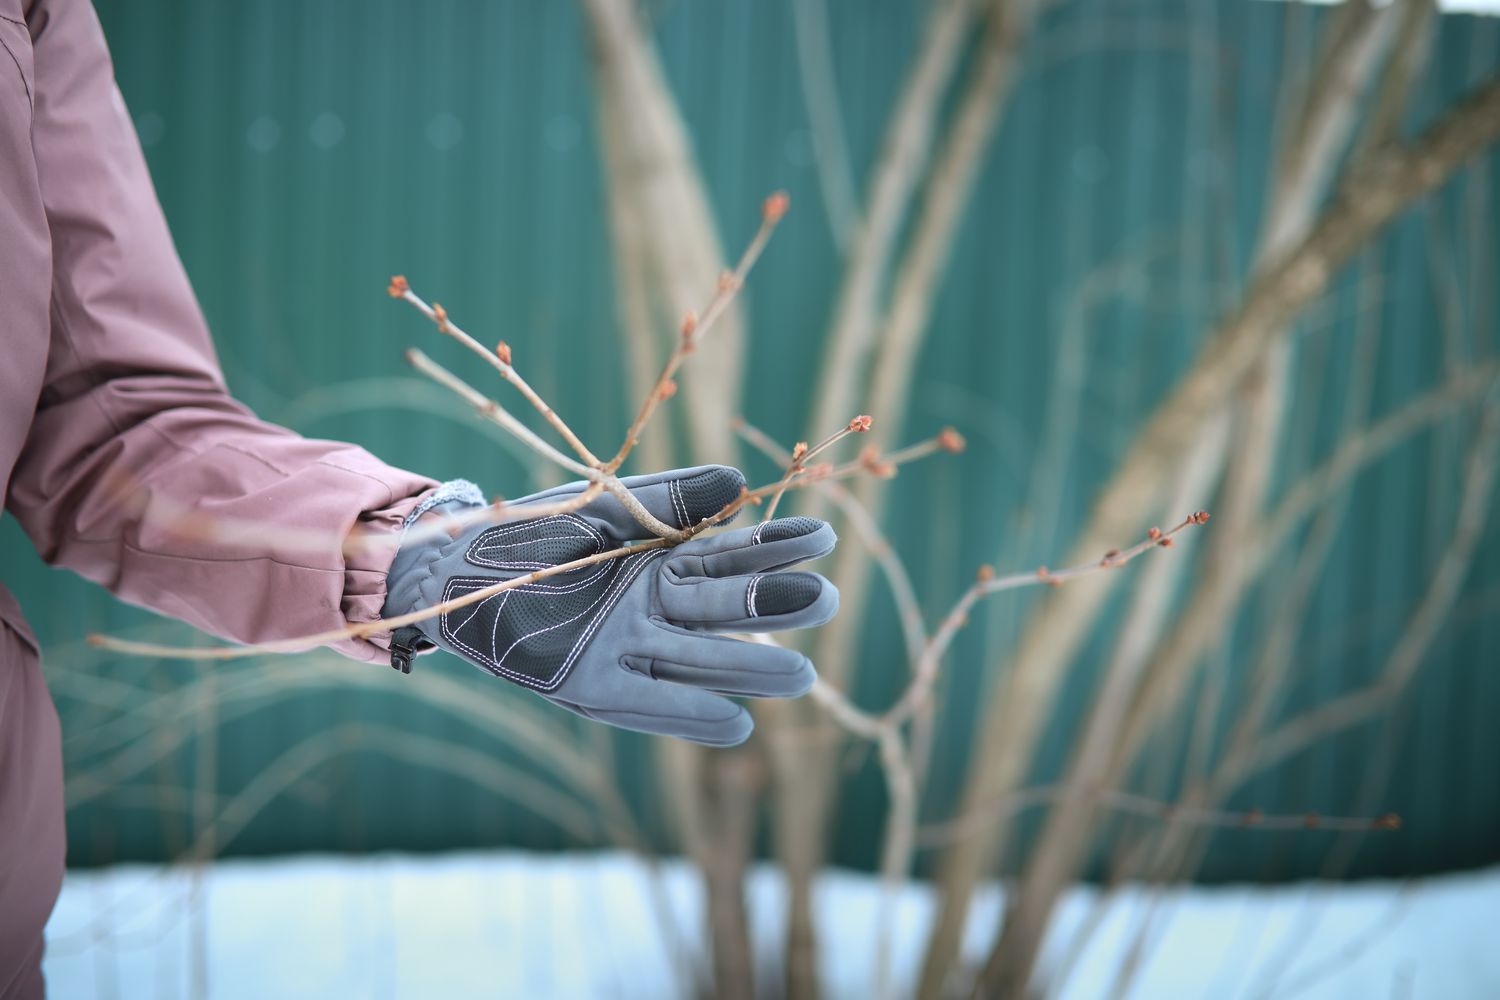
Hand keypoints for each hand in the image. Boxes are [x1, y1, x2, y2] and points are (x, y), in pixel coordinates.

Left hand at [382, 466, 837, 745]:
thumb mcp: (607, 505)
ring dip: (747, 669)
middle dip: (774, 605)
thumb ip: (671, 498)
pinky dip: (688, 715)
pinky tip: (736, 726)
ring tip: (802, 676)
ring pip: (698, 659)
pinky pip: (647, 704)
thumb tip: (740, 485)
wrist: (451, 566)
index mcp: (663, 563)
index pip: (734, 555)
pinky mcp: (588, 684)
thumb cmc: (531, 531)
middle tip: (827, 602)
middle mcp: (654, 610)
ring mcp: (625, 648)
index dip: (777, 547)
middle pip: (724, 608)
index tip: (823, 537)